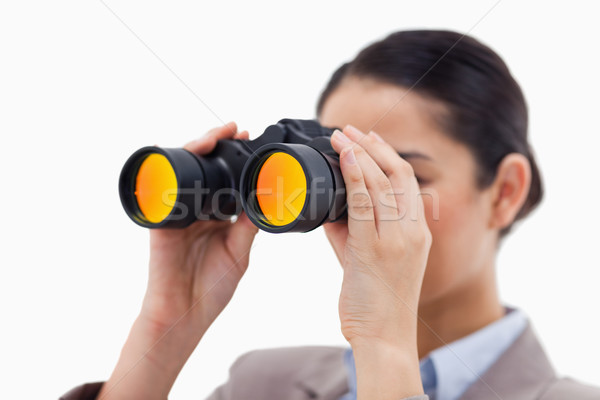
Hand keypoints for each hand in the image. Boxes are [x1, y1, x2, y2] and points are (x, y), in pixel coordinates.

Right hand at [98, 122, 257, 399]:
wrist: (185, 313)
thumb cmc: (212, 287)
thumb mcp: (239, 252)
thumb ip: (249, 225)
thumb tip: (267, 198)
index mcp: (217, 217)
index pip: (226, 179)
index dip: (237, 159)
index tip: (250, 139)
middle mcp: (198, 209)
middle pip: (205, 168)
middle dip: (218, 145)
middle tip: (235, 130)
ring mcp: (178, 212)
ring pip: (185, 171)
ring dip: (197, 149)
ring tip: (215, 136)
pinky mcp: (161, 220)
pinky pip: (161, 189)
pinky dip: (168, 168)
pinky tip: (179, 152)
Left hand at [326, 125, 431, 398]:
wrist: (384, 337)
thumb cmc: (378, 301)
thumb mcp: (371, 259)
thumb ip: (356, 230)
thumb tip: (331, 207)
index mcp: (418, 231)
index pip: (407, 181)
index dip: (387, 154)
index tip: (367, 138)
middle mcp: (412, 231)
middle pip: (399, 174)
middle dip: (372, 146)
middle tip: (349, 129)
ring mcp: (396, 240)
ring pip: (382, 183)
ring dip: (359, 154)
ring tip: (339, 135)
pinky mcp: (374, 251)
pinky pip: (365, 205)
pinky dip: (354, 177)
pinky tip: (343, 158)